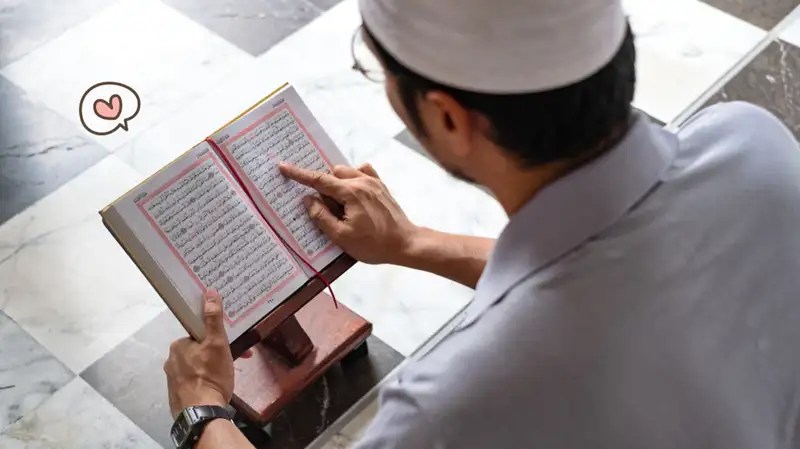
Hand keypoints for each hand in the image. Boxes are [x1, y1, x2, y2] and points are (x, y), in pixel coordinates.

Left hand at [164, 288, 233, 418]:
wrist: (202, 413)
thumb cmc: (211, 375)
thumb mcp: (218, 344)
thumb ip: (213, 319)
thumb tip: (209, 292)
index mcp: (178, 346)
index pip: (197, 335)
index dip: (213, 338)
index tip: (226, 345)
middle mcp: (170, 361)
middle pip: (197, 351)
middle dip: (214, 353)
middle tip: (232, 360)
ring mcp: (172, 380)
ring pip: (195, 367)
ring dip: (210, 368)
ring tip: (226, 377)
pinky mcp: (176, 395)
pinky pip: (193, 382)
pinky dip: (204, 382)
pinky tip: (215, 388)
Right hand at [278, 162, 417, 264]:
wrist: (406, 244)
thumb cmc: (374, 245)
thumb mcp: (342, 237)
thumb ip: (322, 217)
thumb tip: (308, 200)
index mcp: (351, 193)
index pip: (319, 180)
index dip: (299, 174)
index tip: (283, 167)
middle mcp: (362, 182)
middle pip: (332, 174)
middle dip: (323, 186)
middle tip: (326, 209)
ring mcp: (374, 182)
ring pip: (346, 172)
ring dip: (337, 183)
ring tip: (341, 206)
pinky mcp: (382, 186)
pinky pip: (362, 172)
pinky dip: (353, 179)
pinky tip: (352, 194)